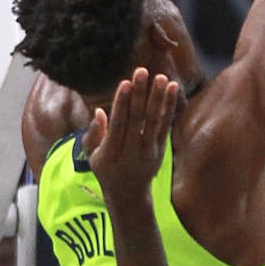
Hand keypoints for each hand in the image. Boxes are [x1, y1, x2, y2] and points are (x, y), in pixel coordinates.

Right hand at [84, 68, 178, 207]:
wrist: (129, 193)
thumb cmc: (106, 170)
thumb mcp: (91, 156)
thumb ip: (93, 134)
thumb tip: (99, 111)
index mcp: (111, 151)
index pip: (118, 123)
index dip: (122, 103)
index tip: (125, 83)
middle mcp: (132, 150)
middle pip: (138, 119)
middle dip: (140, 94)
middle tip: (142, 71)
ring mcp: (149, 149)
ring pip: (155, 121)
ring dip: (159, 97)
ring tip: (161, 77)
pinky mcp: (161, 147)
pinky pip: (166, 124)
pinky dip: (170, 106)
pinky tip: (173, 89)